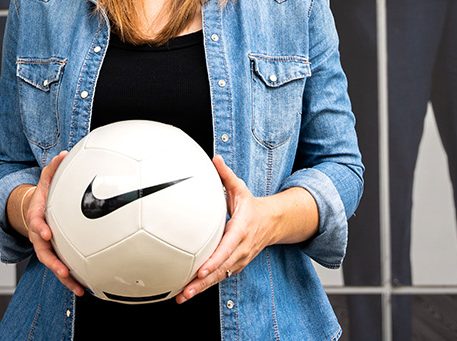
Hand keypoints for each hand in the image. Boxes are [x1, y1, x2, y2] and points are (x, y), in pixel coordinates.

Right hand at [26, 151, 85, 295]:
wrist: (33, 210)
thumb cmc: (42, 194)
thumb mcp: (45, 179)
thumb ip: (52, 168)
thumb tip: (64, 153)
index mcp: (36, 217)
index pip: (35, 222)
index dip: (38, 228)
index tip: (45, 233)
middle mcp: (39, 235)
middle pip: (42, 252)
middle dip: (52, 262)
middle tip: (62, 269)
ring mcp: (46, 247)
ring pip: (53, 265)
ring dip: (64, 277)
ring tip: (77, 288)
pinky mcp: (56, 254)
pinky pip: (62, 268)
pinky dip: (71, 279)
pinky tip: (85, 288)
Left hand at [177, 156, 273, 302]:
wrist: (273, 223)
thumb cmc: (252, 206)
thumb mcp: (240, 188)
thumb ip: (226, 175)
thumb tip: (215, 158)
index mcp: (241, 230)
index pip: (228, 248)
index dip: (215, 260)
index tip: (201, 268)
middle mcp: (241, 249)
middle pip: (221, 269)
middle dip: (203, 282)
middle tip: (186, 291)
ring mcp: (239, 260)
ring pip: (220, 277)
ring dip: (201, 288)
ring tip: (183, 297)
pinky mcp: (234, 266)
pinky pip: (220, 277)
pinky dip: (205, 286)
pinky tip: (188, 292)